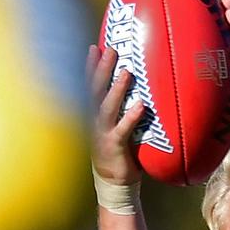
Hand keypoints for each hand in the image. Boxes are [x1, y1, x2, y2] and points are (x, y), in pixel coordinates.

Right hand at [87, 45, 144, 184]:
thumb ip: (118, 110)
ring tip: (126, 72)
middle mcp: (93, 122)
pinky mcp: (115, 146)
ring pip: (107, 108)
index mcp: (91, 115)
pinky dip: (131, 117)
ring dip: (117, 89)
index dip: (89, 67)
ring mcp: (102, 134)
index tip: (94, 47)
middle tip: (111, 49)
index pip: (88, 87)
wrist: (113, 183)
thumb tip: (133, 86)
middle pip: (95, 91)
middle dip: (101, 69)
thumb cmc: (117, 151)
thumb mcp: (113, 128)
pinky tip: (141, 105)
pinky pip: (123, 130)